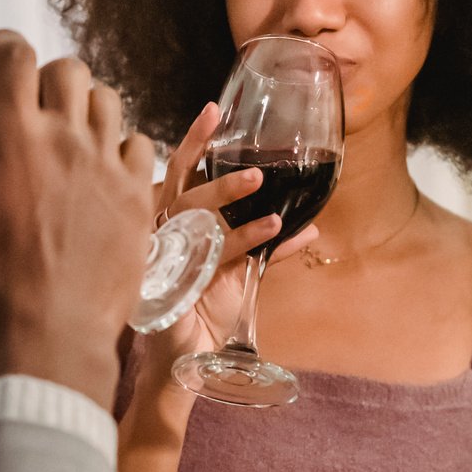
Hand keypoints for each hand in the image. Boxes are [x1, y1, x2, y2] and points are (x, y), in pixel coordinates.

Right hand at [0, 31, 153, 407]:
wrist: (54, 333)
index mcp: (11, 137)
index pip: (14, 59)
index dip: (5, 44)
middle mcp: (63, 137)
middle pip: (69, 70)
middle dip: (52, 75)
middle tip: (41, 96)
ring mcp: (106, 164)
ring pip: (110, 100)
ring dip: (91, 105)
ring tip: (79, 126)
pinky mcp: (139, 195)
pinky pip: (141, 146)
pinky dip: (126, 147)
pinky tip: (113, 166)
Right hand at [146, 103, 317, 362]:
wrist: (183, 361)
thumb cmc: (202, 311)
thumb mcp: (234, 271)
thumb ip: (260, 245)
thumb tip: (307, 227)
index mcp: (169, 222)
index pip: (175, 172)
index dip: (193, 142)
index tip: (213, 110)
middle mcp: (163, 234)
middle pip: (182, 191)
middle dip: (216, 176)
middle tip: (253, 170)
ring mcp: (167, 258)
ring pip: (196, 219)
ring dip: (229, 202)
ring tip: (263, 191)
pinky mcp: (179, 283)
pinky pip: (218, 256)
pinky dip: (251, 241)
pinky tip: (277, 229)